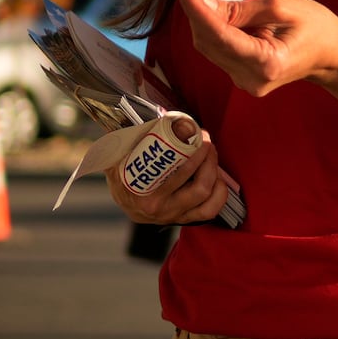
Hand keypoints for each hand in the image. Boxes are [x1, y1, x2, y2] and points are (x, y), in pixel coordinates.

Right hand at [104, 119, 227, 224]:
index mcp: (144, 194)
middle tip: (206, 143)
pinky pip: (209, 211)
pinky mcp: (184, 218)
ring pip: (207, 198)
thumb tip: (148, 120)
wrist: (122, 197)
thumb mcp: (118, 156)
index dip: (195, 154)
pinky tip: (218, 179)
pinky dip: (219, 195)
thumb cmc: (122, 172)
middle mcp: (161, 209)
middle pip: (199, 187)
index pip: (179, 176)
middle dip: (209, 161)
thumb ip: (127, 139)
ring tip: (211, 158)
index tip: (198, 135)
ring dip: (216, 175)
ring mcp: (174, 215)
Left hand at [173, 0, 337, 96]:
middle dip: (197, 15)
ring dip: (204, 22)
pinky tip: (218, 15)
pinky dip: (215, 32)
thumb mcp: (282, 8)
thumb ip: (242, 9)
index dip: (196, 11)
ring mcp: (245, 82)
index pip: (220, 36)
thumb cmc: (316, 27)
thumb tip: (205, 3)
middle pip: (209, 44)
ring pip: (211, 48)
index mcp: (266, 62)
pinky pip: (220, 52)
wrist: (331, 55)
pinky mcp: (242, 77)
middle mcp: (250, 78)